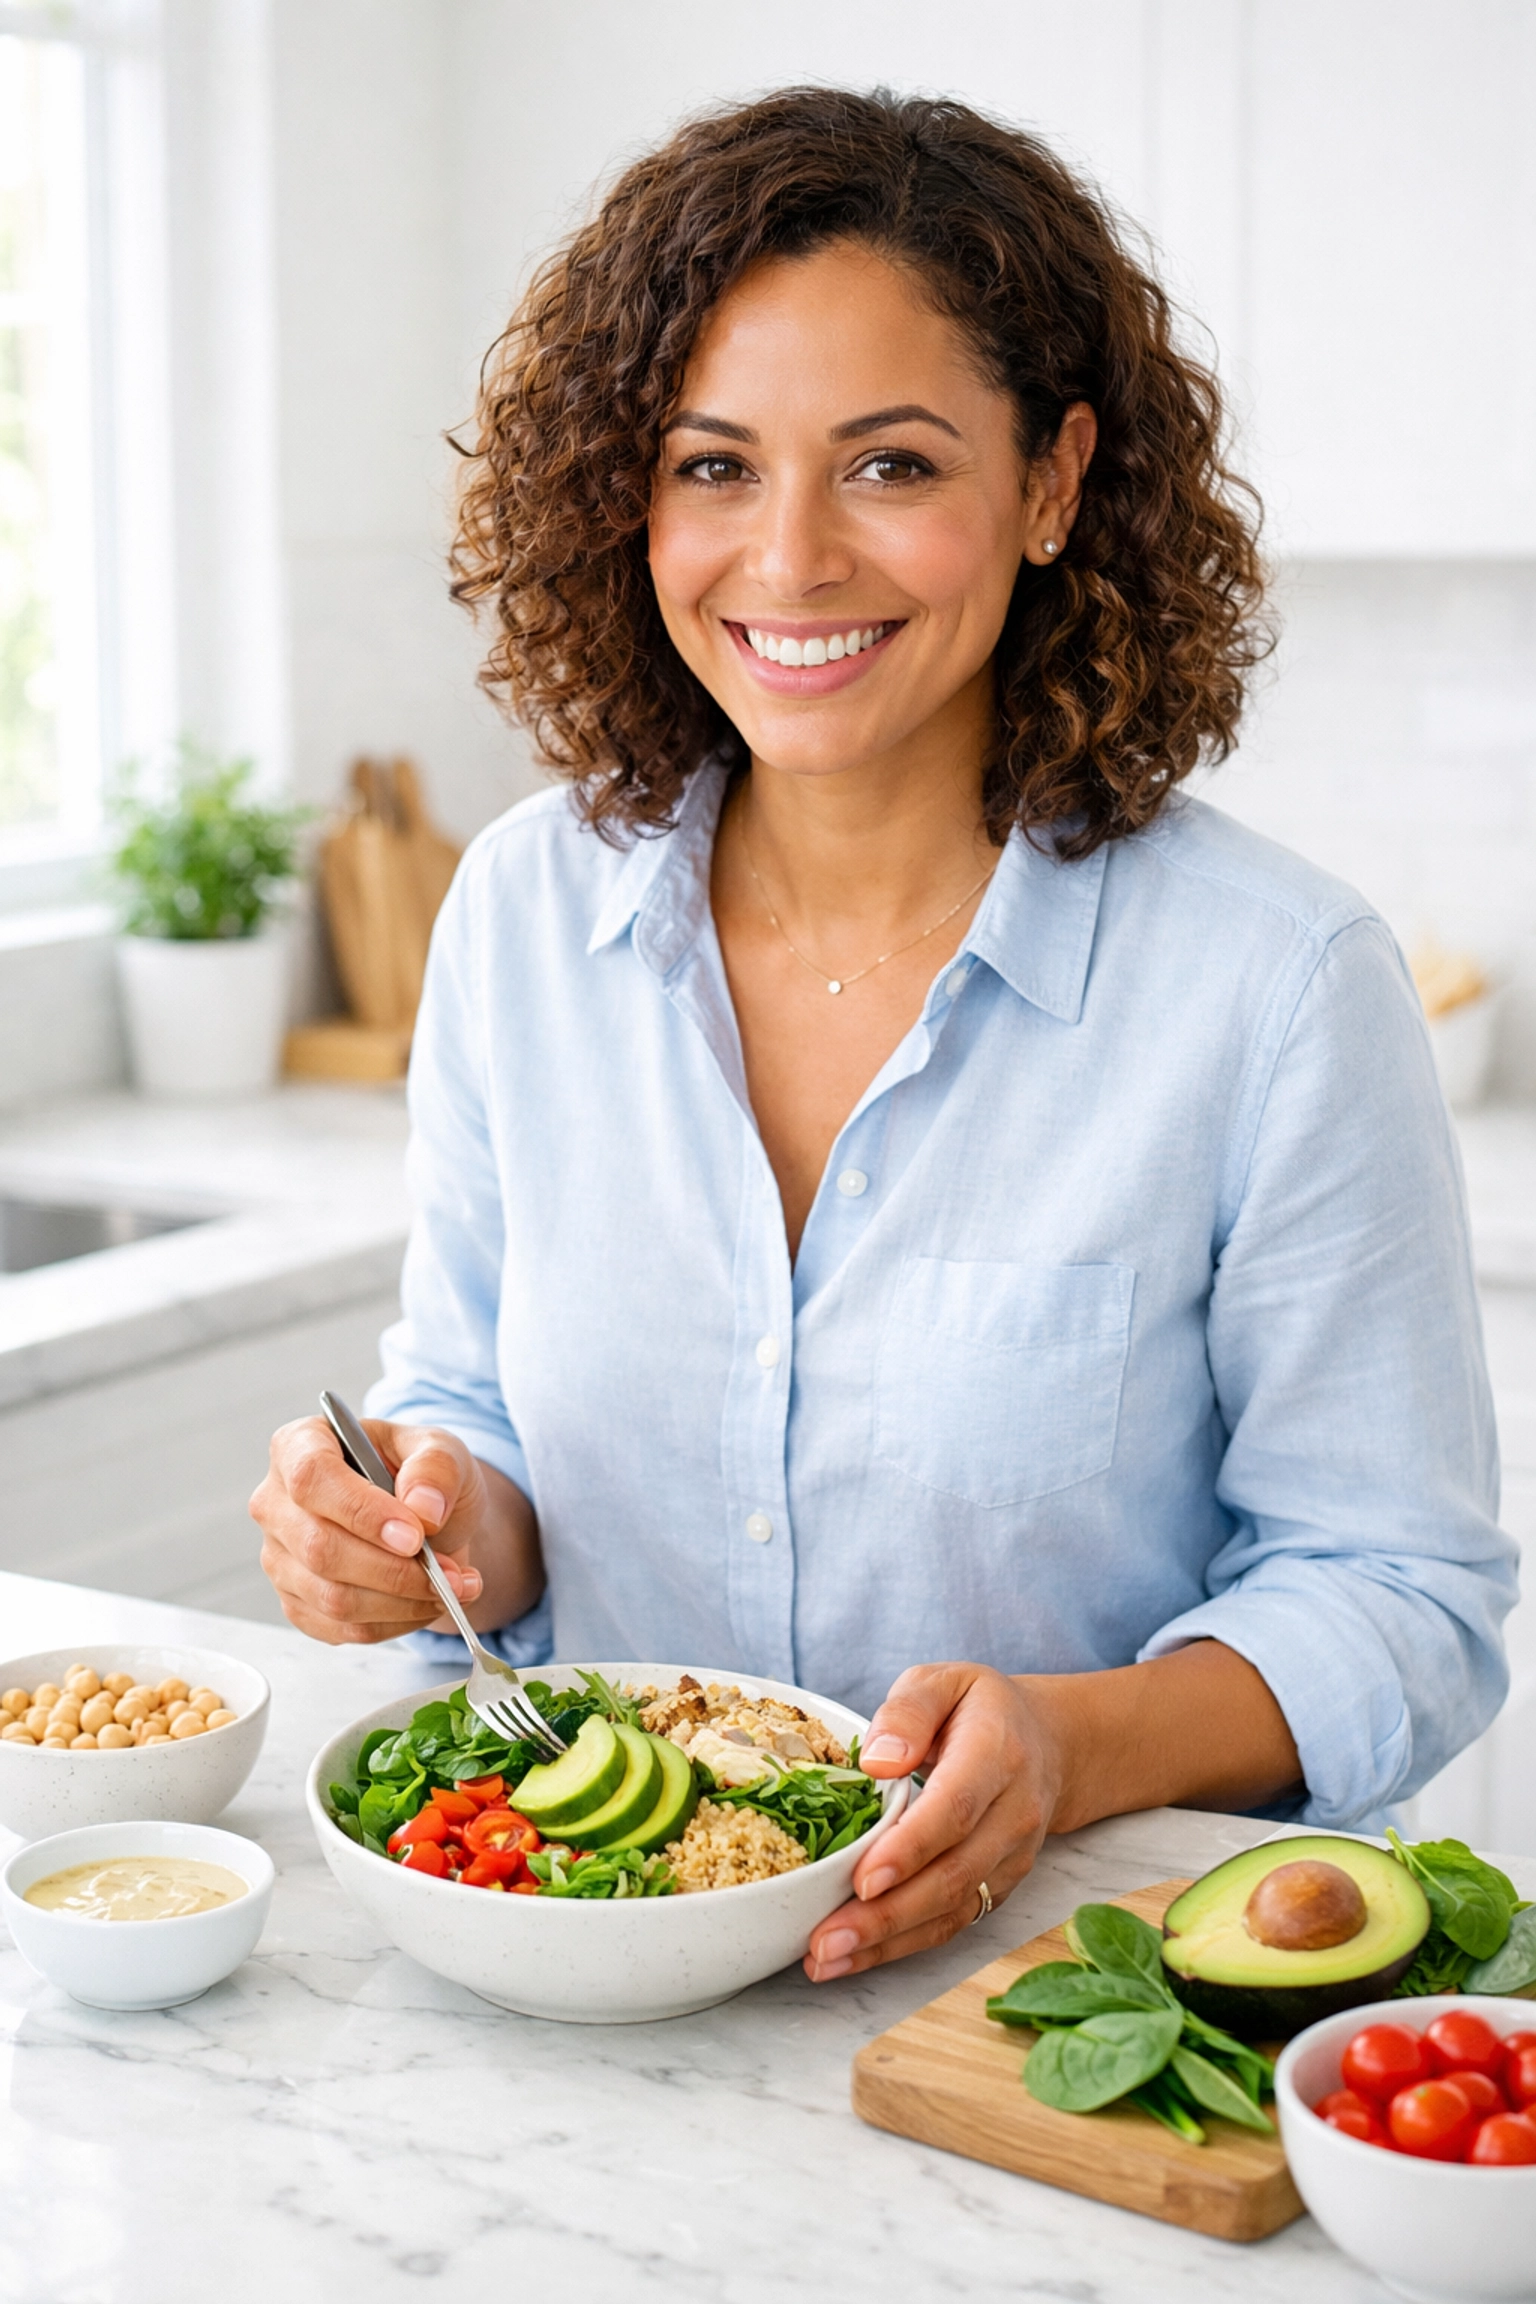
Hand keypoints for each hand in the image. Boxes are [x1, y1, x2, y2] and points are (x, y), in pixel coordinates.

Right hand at [251, 1416, 489, 1644]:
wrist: (425, 1519)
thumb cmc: (420, 1475)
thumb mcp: (441, 1449)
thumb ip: (436, 1467)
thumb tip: (423, 1509)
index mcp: (300, 1446)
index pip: (312, 1478)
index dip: (362, 1512)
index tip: (414, 1536)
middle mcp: (276, 1503)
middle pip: (319, 1548)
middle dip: (395, 1570)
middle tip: (450, 1574)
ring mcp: (280, 1557)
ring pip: (331, 1597)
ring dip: (402, 1603)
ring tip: (452, 1588)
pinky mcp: (297, 1602)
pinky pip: (341, 1628)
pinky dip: (394, 1624)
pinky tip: (426, 1603)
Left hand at [804, 1663, 1064, 1981]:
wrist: (1047, 1743)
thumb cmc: (978, 1709)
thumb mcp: (942, 1681)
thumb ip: (907, 1711)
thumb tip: (877, 1761)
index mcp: (997, 1753)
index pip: (955, 1809)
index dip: (910, 1849)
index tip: (863, 1880)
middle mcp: (1014, 1814)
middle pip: (952, 1874)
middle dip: (886, 1915)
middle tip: (825, 1939)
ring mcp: (1011, 1858)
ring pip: (952, 1909)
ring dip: (887, 1942)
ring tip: (825, 1959)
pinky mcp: (1000, 1886)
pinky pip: (953, 1923)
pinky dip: (902, 1946)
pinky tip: (853, 1957)